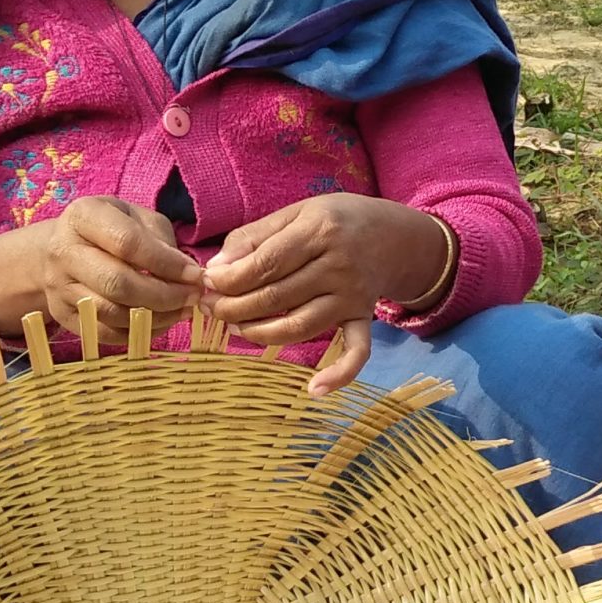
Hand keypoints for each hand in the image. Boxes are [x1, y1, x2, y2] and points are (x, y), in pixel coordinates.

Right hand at [0, 196, 202, 337]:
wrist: (59, 248)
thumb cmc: (108, 228)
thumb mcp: (135, 216)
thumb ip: (160, 238)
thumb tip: (185, 272)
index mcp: (84, 216)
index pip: (127, 243)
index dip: (166, 263)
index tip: (195, 274)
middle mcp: (64, 251)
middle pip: (117, 283)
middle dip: (164, 295)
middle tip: (192, 297)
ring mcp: (59, 287)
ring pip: (111, 313)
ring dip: (155, 316)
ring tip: (181, 310)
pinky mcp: (63, 315)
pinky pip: (104, 333)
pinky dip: (138, 332)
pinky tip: (160, 322)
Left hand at [202, 194, 450, 393]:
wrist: (394, 234)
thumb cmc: (335, 220)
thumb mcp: (296, 212)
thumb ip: (254, 236)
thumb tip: (216, 270)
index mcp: (319, 231)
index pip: (265, 263)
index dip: (230, 279)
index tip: (206, 284)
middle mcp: (339, 265)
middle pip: (276, 297)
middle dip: (234, 307)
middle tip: (211, 308)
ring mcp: (353, 296)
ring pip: (300, 326)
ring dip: (261, 334)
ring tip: (236, 328)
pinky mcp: (363, 318)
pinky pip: (357, 351)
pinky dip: (340, 374)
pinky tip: (315, 390)